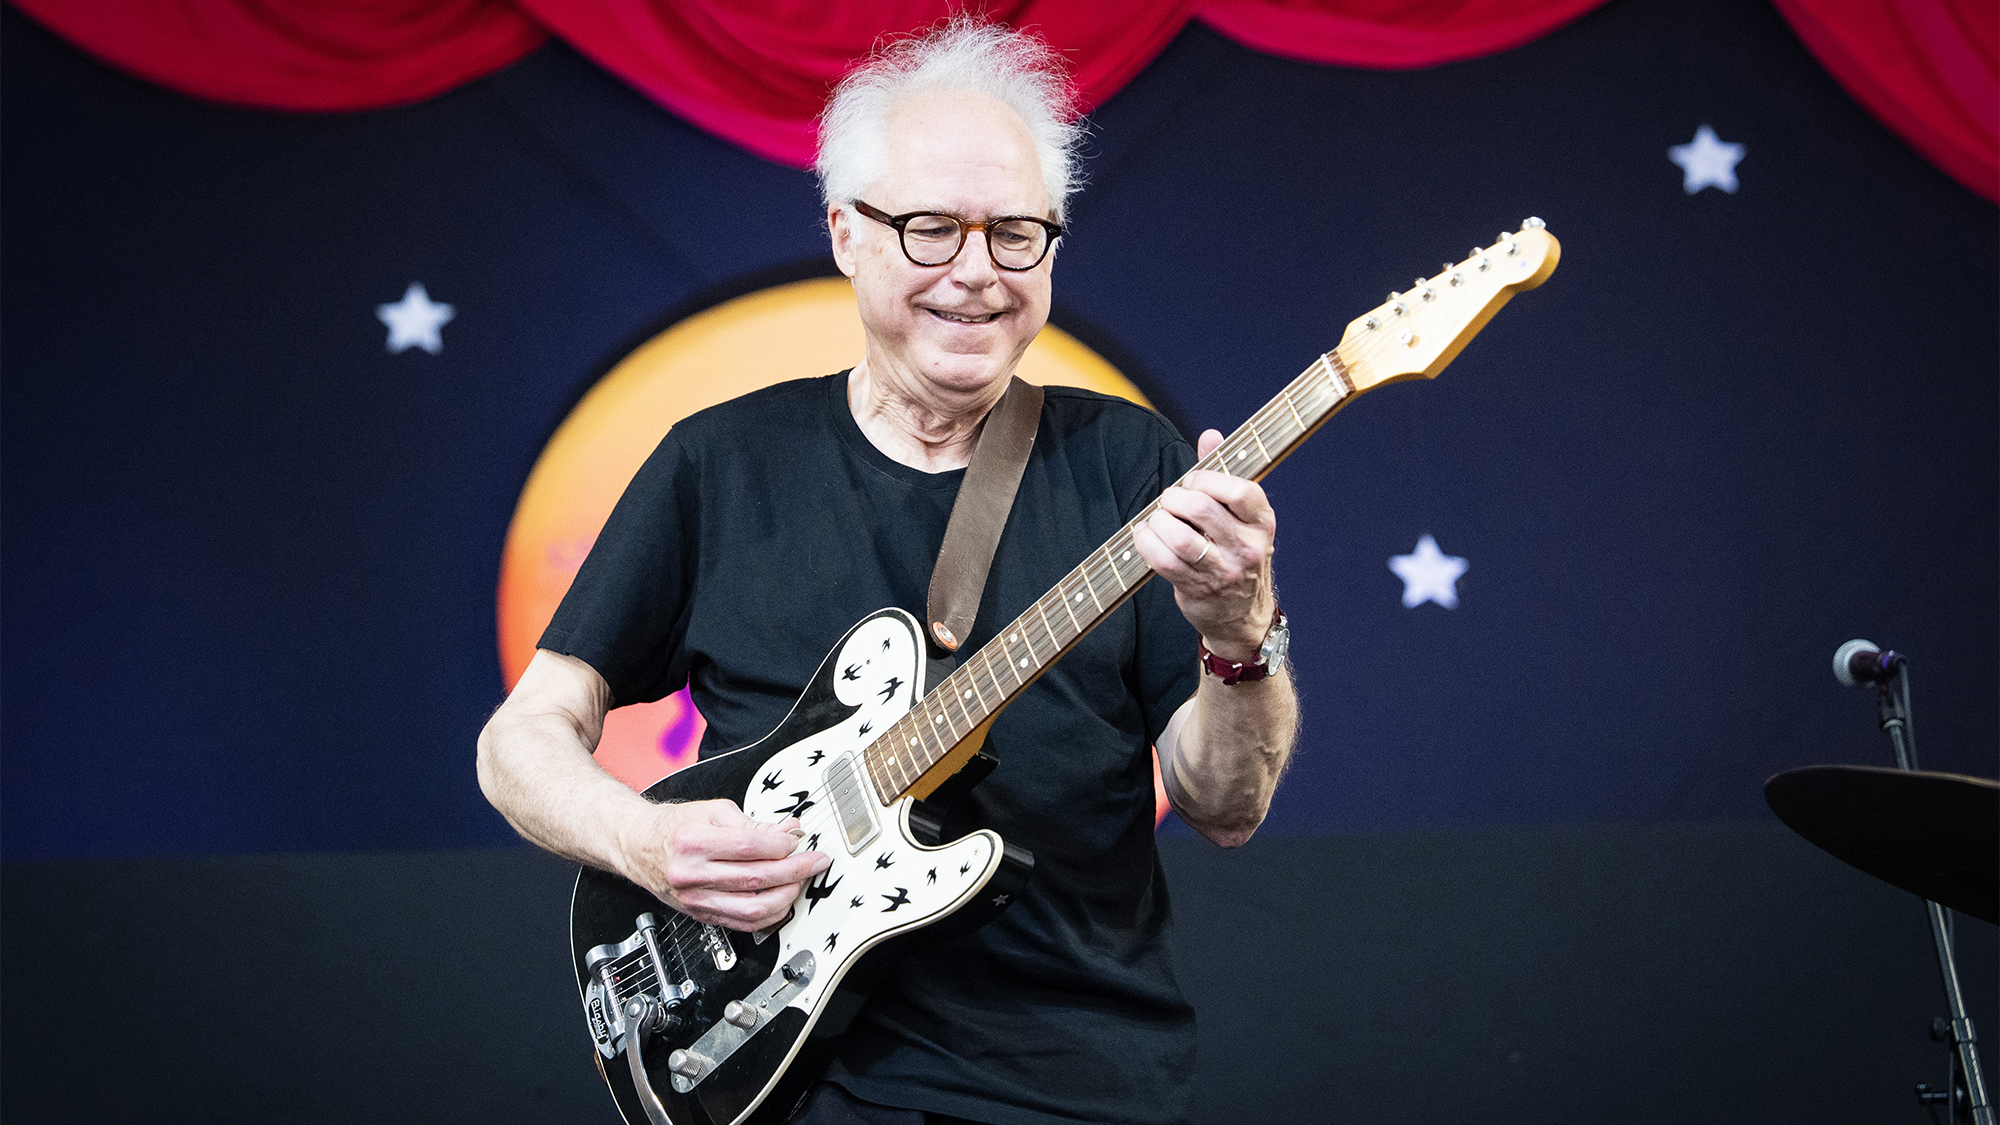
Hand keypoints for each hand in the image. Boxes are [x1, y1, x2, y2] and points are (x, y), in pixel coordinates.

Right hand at [615, 799, 830, 931]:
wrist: (639, 847)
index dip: (781, 845)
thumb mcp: (713, 811)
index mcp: (693, 842)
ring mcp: (696, 899)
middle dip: (794, 870)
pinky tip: (782, 901)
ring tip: (800, 881)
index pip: (749, 846)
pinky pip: (742, 924)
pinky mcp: (701, 915)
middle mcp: (692, 874)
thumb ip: (753, 823)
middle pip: (756, 878)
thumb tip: (788, 831)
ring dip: (785, 896)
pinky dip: (769, 916)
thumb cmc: (674, 827)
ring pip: (752, 908)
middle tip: (814, 861)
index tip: (796, 840)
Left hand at [1132, 429, 1277, 661]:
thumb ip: (1224, 472)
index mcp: (1262, 522)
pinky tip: (1144, 535)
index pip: (1241, 490)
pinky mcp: (1198, 589)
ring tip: (1156, 520)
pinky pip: (1163, 561)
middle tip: (1169, 501)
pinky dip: (1146, 543)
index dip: (1208, 479)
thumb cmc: (1237, 554)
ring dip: (1158, 521)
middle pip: (1202, 508)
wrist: (1243, 616)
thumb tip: (1210, 435)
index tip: (1192, 483)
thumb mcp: (1241, 516)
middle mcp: (1248, 547)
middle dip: (1174, 498)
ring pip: (1180, 537)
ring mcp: (1224, 571)